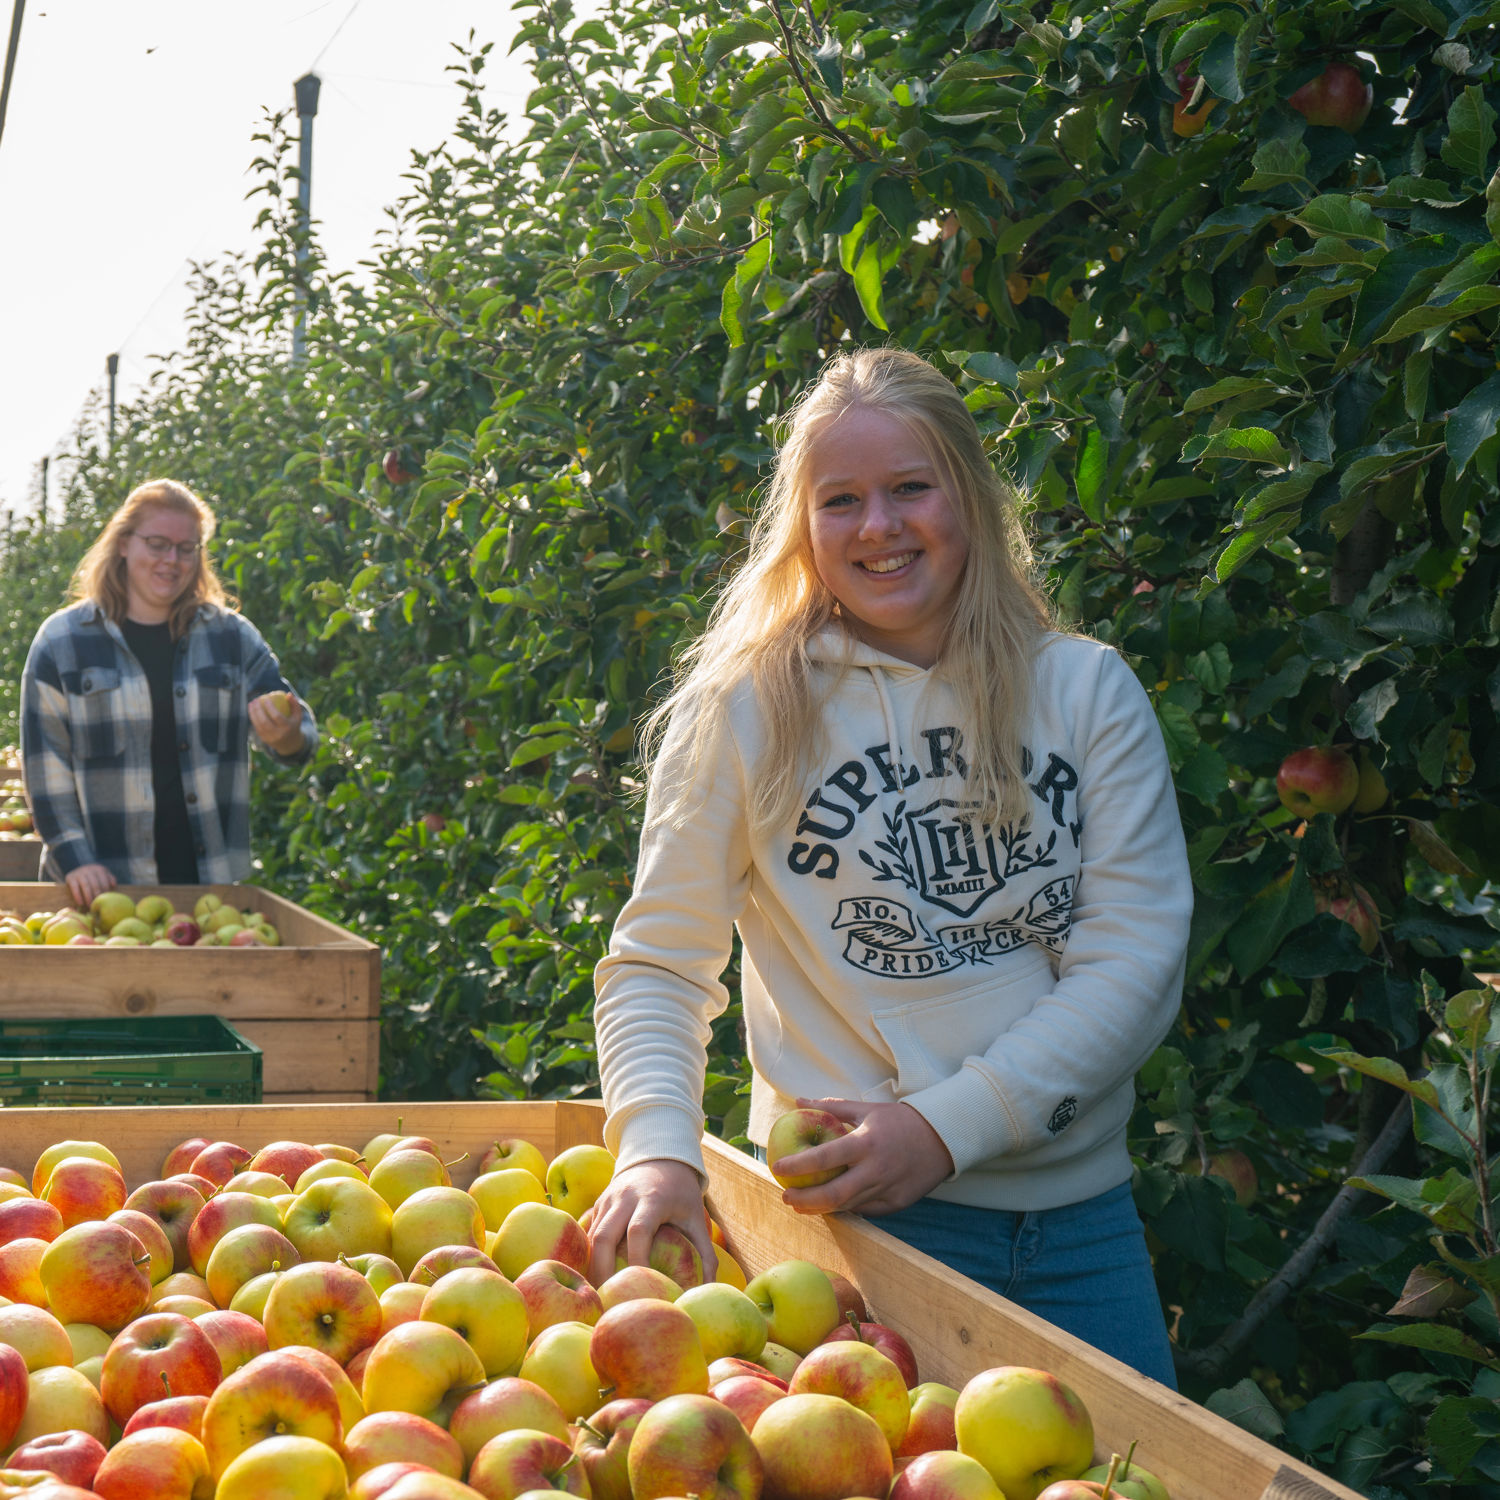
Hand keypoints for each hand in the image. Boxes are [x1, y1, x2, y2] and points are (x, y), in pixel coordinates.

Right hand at [64, 862, 114, 910]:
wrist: (78, 871)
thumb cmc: (94, 877)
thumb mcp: (103, 875)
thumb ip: (110, 879)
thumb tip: (113, 885)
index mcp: (99, 869)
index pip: (104, 882)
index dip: (105, 892)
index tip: (105, 901)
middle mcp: (89, 869)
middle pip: (95, 884)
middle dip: (97, 896)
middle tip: (97, 905)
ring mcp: (79, 873)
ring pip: (85, 886)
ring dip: (88, 897)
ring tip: (90, 906)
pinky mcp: (70, 877)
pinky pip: (75, 888)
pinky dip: (78, 896)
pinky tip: (80, 904)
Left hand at [249, 692, 304, 755]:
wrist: (290, 744)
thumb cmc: (293, 724)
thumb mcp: (297, 715)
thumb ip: (294, 703)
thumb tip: (288, 694)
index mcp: (287, 728)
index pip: (277, 717)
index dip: (270, 707)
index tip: (266, 698)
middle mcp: (278, 734)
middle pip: (264, 721)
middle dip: (258, 710)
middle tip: (255, 700)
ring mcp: (269, 738)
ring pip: (258, 724)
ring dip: (252, 713)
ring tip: (251, 703)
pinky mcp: (263, 739)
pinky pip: (256, 727)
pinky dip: (253, 718)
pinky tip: (251, 710)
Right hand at [586, 1159, 716, 1286]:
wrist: (660, 1156)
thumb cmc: (680, 1192)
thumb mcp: (696, 1216)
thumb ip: (705, 1252)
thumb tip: (708, 1288)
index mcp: (652, 1199)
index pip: (638, 1232)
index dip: (636, 1261)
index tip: (640, 1289)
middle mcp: (625, 1197)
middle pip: (604, 1236)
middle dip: (602, 1271)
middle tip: (607, 1301)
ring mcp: (608, 1199)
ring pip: (592, 1236)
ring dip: (592, 1266)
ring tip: (599, 1295)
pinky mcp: (598, 1203)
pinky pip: (589, 1232)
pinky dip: (590, 1255)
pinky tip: (595, 1278)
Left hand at [773, 1098, 954, 1217]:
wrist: (943, 1138)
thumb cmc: (900, 1120)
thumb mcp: (867, 1108)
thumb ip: (831, 1106)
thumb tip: (799, 1101)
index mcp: (866, 1143)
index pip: (825, 1158)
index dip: (798, 1165)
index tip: (778, 1167)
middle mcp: (875, 1170)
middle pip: (833, 1195)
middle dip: (805, 1200)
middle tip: (786, 1196)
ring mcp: (887, 1190)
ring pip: (847, 1207)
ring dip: (821, 1208)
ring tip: (802, 1204)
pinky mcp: (896, 1204)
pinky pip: (865, 1210)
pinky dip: (846, 1208)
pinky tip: (831, 1204)